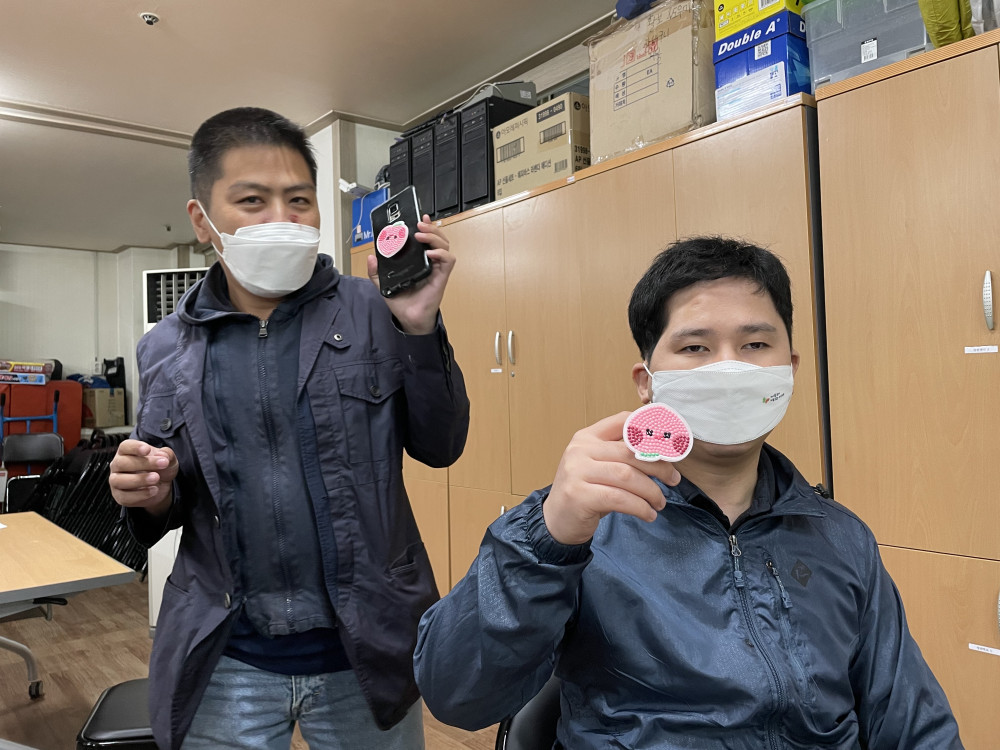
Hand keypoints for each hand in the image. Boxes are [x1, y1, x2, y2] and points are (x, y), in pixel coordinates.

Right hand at [109, 439, 177, 516]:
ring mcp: (116, 481)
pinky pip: (125, 497)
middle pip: (122, 463)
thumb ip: (167, 455)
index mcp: (126, 451)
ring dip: (139, 479)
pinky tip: (153, 490)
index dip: (135, 447)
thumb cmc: (160, 468)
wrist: (162, 487)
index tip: (147, 450)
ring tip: (156, 478)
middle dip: (143, 463)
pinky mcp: (120, 496)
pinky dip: (140, 494)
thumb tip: (162, 455)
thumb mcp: (168, 459)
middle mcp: (117, 465)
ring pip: (118, 480)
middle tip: (163, 464)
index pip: (125, 446)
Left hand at [367, 216, 454, 333]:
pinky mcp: (441, 277)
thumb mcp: (383, 284)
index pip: (426, 239)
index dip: (426, 227)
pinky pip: (447, 261)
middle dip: (430, 228)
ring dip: (435, 237)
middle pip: (438, 238)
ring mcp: (436, 269)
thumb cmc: (401, 302)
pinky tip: (430, 253)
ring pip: (444, 246)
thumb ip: (376, 271)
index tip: (419, 217)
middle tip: (419, 224)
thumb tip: (371, 258)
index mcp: (418, 261)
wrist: (409, 319)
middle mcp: (429, 263)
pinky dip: (441, 254)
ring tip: (422, 234)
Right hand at [542, 412, 681, 544]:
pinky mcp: (579, 495)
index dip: (651, 430)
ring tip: (660, 502)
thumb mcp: (601, 467)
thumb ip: (623, 456)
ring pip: (627, 476)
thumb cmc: (586, 492)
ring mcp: (577, 472)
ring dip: (651, 491)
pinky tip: (648, 514)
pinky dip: (640, 507)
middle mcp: (580, 450)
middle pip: (630, 452)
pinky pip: (620, 499)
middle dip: (659, 466)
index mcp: (587, 437)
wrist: (557, 520)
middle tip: (674, 480)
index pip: (623, 421)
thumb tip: (665, 453)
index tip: (670, 445)